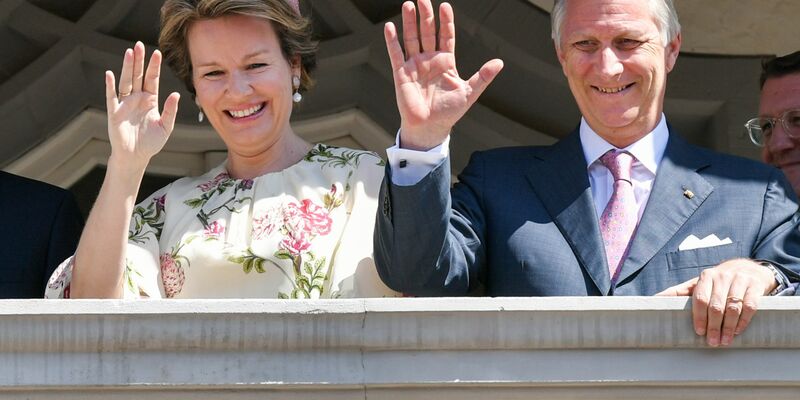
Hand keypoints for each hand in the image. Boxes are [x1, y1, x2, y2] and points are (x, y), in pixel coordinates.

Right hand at [105, 41, 179, 168]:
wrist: (135, 157)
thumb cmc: (151, 142)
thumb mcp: (165, 127)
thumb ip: (170, 111)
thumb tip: (176, 95)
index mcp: (150, 100)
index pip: (152, 79)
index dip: (154, 67)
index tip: (157, 53)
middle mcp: (137, 99)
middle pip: (138, 76)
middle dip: (139, 61)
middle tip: (140, 45)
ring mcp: (125, 104)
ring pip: (126, 82)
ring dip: (127, 68)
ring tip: (129, 53)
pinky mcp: (114, 113)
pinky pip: (112, 97)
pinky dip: (110, 86)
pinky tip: (110, 74)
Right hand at [384, 0, 502, 150]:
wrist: (430, 127)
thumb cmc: (449, 112)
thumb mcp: (469, 93)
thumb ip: (483, 77)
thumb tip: (499, 63)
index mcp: (446, 62)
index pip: (446, 36)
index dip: (446, 22)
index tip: (445, 6)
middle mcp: (429, 60)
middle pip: (427, 32)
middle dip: (426, 16)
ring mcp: (414, 65)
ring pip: (411, 38)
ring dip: (410, 22)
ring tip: (408, 5)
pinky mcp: (401, 73)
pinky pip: (396, 53)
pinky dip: (392, 40)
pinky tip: (390, 26)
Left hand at [657, 259, 776, 346]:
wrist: (748, 269)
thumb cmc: (718, 282)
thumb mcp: (698, 284)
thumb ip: (678, 292)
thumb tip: (654, 299)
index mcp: (705, 277)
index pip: (700, 298)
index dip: (699, 316)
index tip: (699, 332)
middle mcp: (722, 276)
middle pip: (716, 305)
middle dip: (713, 326)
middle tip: (712, 342)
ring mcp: (740, 280)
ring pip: (733, 306)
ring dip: (729, 327)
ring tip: (725, 341)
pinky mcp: (755, 286)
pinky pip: (750, 306)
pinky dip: (744, 320)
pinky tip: (738, 331)